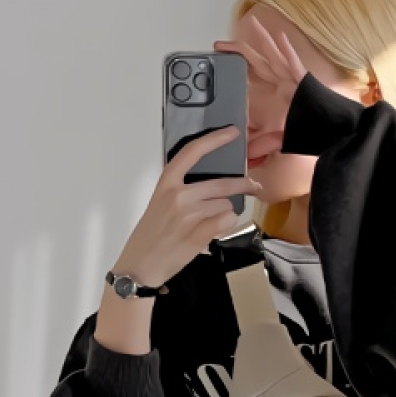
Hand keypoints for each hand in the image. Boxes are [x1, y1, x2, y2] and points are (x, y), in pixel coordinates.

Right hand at [114, 126, 261, 282]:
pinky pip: (227, 221)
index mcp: (167, 183)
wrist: (141, 264)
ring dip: (224, 215)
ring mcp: (189, 214)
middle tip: (254, 186)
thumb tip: (217, 190)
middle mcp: (178, 195)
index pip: (192, 152)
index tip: (232, 132)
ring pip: (226, 205)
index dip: (214, 139)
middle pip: (222, 183)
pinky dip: (224, 227)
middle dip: (244, 185)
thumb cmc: (151, 235)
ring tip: (207, 225)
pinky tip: (210, 233)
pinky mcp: (199, 232)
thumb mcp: (160, 204)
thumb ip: (183, 192)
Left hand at [214, 13, 307, 159]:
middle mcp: (282, 83)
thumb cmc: (308, 131)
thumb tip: (245, 156)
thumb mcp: (278, 140)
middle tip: (219, 46)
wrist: (332, 132)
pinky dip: (288, 52)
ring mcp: (293, 81)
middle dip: (238, 51)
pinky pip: (295, 65)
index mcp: (275, 93)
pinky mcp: (305, 83)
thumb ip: (262, 145)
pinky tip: (281, 38)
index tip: (221, 63)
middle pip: (257, 62)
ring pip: (274, 57)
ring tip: (252, 24)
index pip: (252, 77)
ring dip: (263, 41)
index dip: (236, 68)